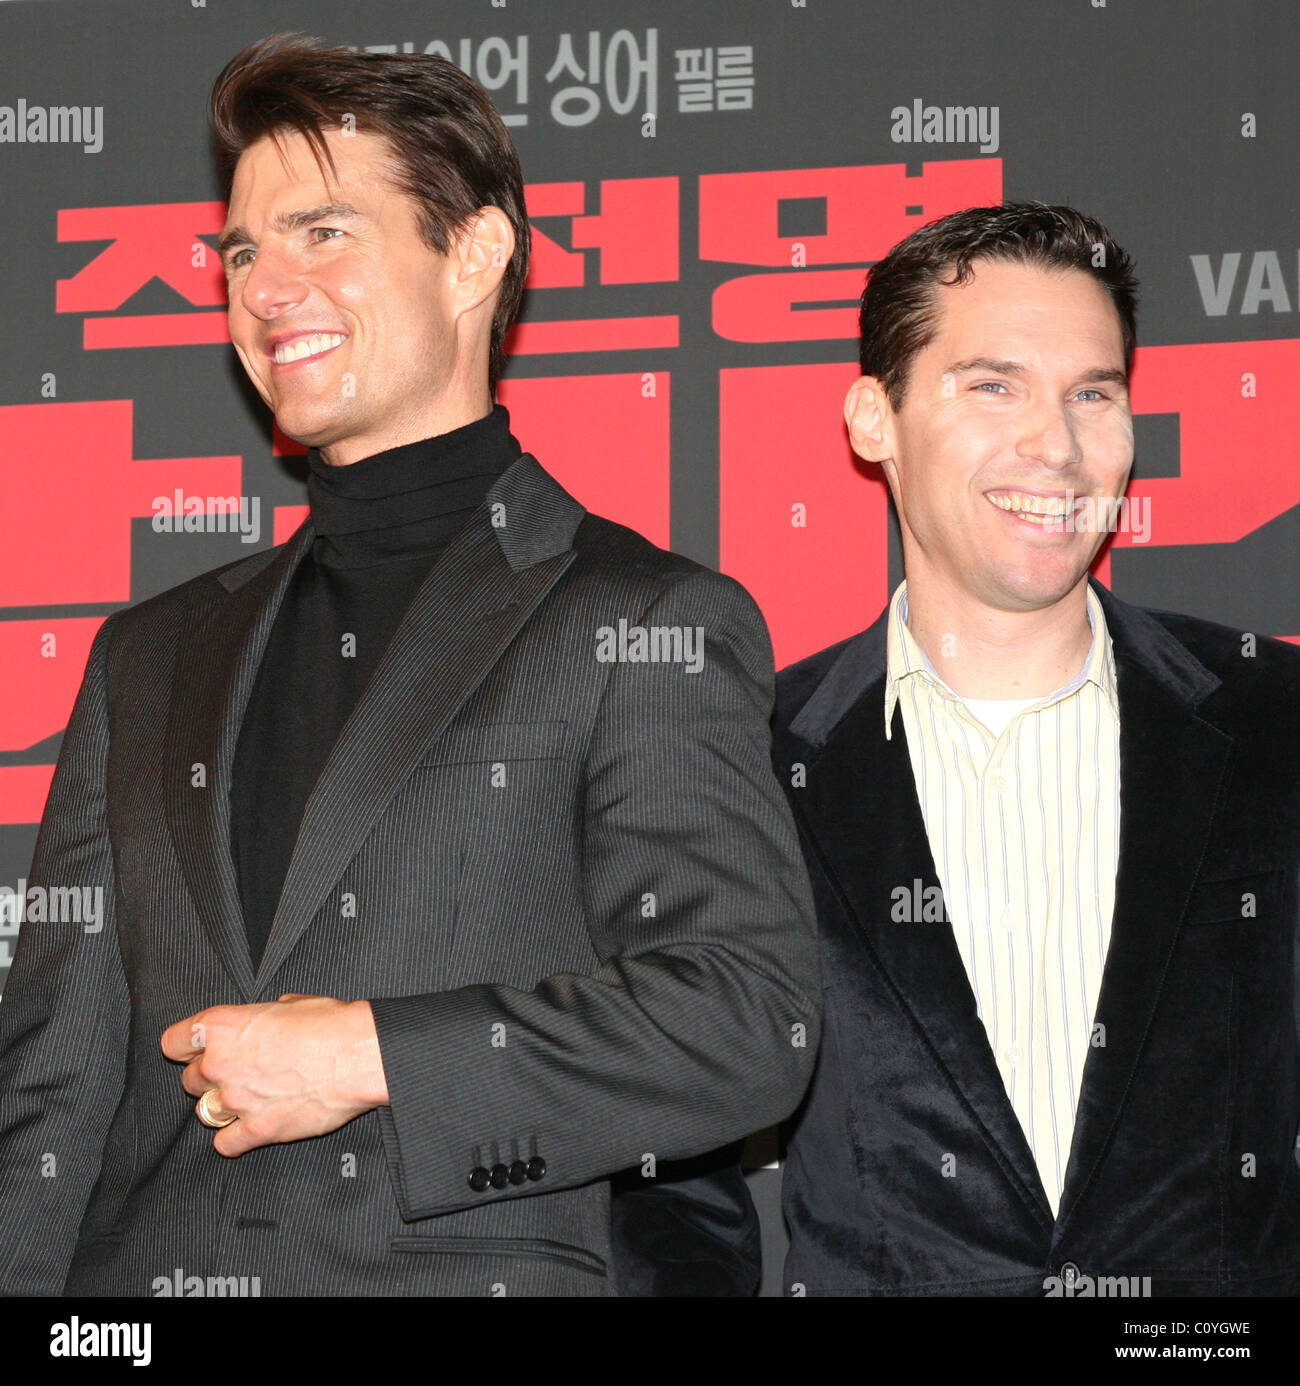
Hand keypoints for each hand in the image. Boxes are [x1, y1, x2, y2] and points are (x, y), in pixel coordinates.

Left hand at [161, 994, 388, 1156]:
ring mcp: (236, 1100)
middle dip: (211, 1078)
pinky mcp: (256, 1130)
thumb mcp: (291, 1003)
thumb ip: (263, 1017)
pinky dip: (236, 1138)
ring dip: (223, 1107)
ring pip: (204, 1112)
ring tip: (249, 1099)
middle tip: (239, 1073)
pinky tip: (253, 1126)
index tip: (198, 1051)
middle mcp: (220, 1063)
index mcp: (223, 1026)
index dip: (187, 1048)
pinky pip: (225, 1143)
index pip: (173, 1042)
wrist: (359, 1056)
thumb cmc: (332, 1025)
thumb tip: (267, 1020)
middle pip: (190, 1079)